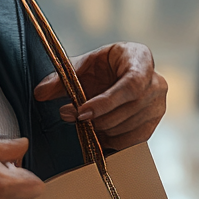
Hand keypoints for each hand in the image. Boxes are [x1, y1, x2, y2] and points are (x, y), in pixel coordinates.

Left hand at [33, 42, 166, 151]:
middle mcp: (156, 82)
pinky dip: (112, 140)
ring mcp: (159, 104)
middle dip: (97, 118)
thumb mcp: (83, 64)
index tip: (82, 111)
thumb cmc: (103, 66)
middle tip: (70, 116)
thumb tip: (39, 93)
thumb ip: (61, 77)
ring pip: (131, 126)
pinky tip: (97, 133)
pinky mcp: (154, 123)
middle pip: (131, 108)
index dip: (107, 101)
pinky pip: (134, 140)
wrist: (119, 73)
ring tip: (81, 123)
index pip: (131, 84)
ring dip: (102, 130)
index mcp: (140, 58)